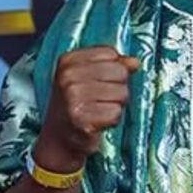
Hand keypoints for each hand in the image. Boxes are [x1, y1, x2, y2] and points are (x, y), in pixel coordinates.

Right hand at [37, 46, 138, 170]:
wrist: (58, 139)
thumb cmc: (75, 105)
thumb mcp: (86, 78)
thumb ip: (112, 65)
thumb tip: (134, 62)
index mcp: (68, 61)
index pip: (110, 54)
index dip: (114, 68)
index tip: (101, 80)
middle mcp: (68, 77)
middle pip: (119, 72)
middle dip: (118, 87)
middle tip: (102, 99)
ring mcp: (73, 98)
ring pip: (121, 93)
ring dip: (116, 105)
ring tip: (99, 110)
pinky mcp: (82, 119)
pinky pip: (115, 113)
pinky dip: (112, 120)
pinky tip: (98, 121)